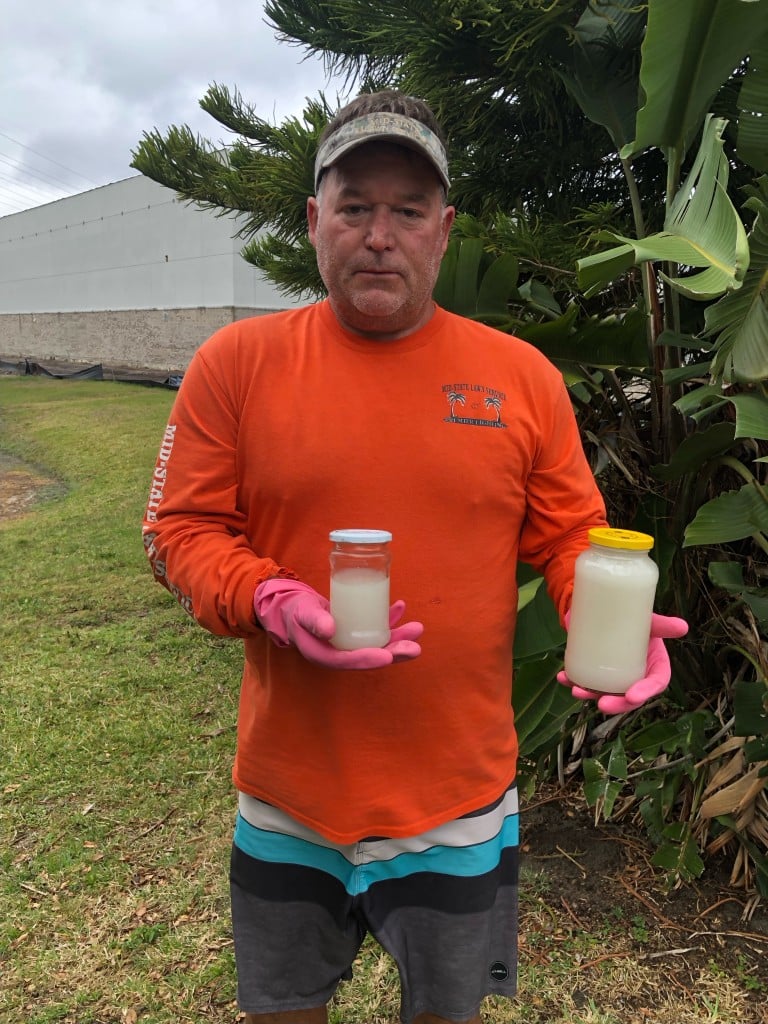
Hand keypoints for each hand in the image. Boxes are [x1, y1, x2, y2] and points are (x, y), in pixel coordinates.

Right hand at [254, 578, 422, 668]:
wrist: (292, 609)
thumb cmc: (295, 611)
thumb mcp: (301, 613)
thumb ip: (314, 620)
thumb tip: (329, 630)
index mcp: (325, 655)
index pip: (349, 661)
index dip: (369, 659)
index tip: (388, 656)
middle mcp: (341, 653)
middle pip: (370, 656)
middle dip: (395, 652)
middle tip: (415, 647)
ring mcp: (350, 644)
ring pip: (378, 644)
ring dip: (399, 638)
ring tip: (417, 629)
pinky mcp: (355, 632)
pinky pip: (375, 628)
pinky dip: (389, 619)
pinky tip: (401, 607)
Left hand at [557, 612, 688, 713]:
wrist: (604, 603)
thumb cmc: (631, 612)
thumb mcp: (647, 618)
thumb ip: (662, 623)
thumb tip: (683, 626)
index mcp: (653, 663)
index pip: (655, 683)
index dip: (645, 693)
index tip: (632, 696)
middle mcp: (635, 673)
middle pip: (629, 697)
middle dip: (617, 705)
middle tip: (602, 704)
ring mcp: (613, 674)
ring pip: (604, 693)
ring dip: (590, 696)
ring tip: (577, 692)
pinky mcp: (594, 669)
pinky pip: (585, 680)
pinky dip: (573, 681)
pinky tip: (563, 678)